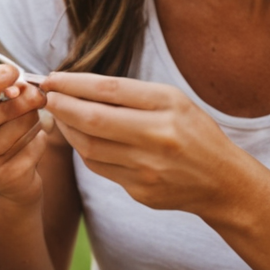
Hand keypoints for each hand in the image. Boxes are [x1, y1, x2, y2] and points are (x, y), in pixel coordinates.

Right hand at [0, 64, 51, 207]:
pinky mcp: (0, 176)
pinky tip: (30, 145)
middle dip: (25, 101)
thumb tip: (25, 88)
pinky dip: (39, 141)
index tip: (11, 73)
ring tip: (29, 124)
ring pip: (19, 126)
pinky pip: (32, 146)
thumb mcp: (0, 105)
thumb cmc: (3, 129)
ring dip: (34, 120)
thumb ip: (8, 90)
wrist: (9, 180)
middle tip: (37, 97)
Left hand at [39, 72, 250, 214]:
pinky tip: (81, 138)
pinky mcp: (141, 191)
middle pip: (92, 120)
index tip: (51, 79)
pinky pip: (100, 168)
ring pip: (89, 147)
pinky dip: (85, 150)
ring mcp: (149, 168)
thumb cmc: (193, 132)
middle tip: (46, 97)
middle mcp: (159, 137)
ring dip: (67, 129)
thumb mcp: (172, 101)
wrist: (222, 181)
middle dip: (61, 107)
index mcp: (168, 106)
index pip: (108, 90)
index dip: (72, 84)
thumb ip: (129, 94)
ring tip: (60, 115)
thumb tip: (76, 86)